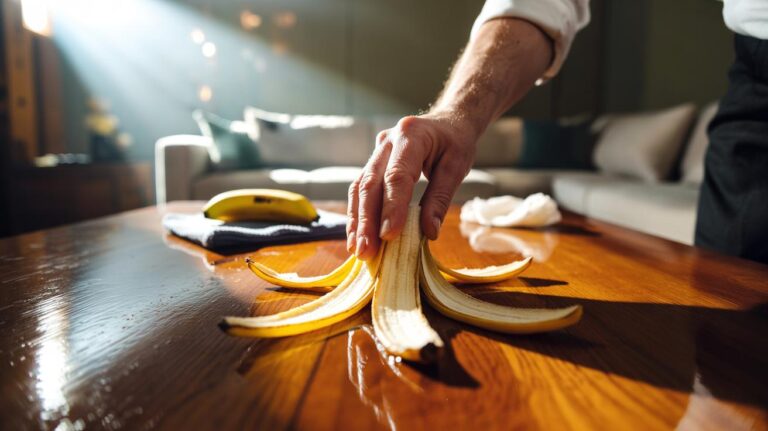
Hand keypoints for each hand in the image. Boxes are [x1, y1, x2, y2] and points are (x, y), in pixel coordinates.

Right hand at [347, 112, 479, 259]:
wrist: (447, 121)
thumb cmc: (454, 143)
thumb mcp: (457, 166)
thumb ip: (441, 198)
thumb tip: (429, 232)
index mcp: (411, 136)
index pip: (397, 175)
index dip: (391, 207)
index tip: (388, 236)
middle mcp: (387, 141)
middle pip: (370, 183)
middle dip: (367, 220)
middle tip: (366, 251)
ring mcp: (376, 151)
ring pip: (359, 188)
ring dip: (357, 221)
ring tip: (358, 249)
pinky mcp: (372, 163)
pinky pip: (360, 190)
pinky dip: (358, 215)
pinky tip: (357, 236)